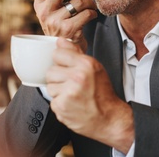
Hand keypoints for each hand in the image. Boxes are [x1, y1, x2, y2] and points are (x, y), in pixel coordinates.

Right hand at [33, 0, 96, 50]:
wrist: (67, 49)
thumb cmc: (63, 25)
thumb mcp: (54, 11)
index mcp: (39, 5)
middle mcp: (44, 13)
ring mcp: (55, 22)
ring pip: (77, 2)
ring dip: (88, 2)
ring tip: (91, 5)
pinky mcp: (69, 30)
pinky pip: (86, 14)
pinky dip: (93, 13)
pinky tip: (92, 15)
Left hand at [46, 38, 134, 152]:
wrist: (108, 117)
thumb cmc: (103, 93)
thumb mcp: (95, 68)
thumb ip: (76, 53)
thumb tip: (60, 41)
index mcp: (86, 64)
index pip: (58, 53)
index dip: (62, 61)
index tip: (68, 68)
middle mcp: (77, 77)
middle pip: (51, 71)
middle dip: (59, 78)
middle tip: (73, 85)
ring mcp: (69, 92)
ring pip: (49, 86)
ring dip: (58, 91)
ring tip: (73, 95)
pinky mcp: (61, 106)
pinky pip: (52, 100)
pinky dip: (60, 103)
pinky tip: (72, 104)